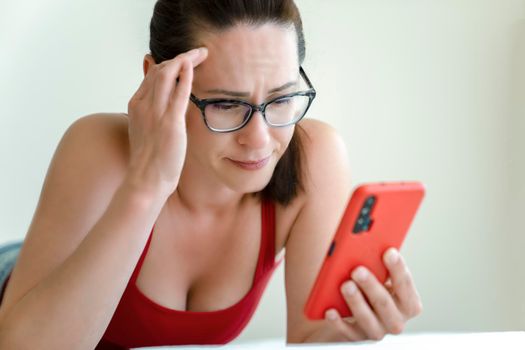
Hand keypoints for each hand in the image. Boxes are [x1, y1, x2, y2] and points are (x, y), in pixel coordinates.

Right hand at [125, 47, 207, 196]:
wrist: (146, 180)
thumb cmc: (150, 160)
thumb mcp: (147, 131)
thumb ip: (153, 115)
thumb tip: (166, 106)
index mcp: (136, 105)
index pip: (152, 74)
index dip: (169, 63)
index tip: (184, 61)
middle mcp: (143, 105)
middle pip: (160, 69)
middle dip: (180, 56)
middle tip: (198, 52)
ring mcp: (155, 113)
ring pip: (167, 73)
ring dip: (185, 59)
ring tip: (201, 54)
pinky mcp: (170, 123)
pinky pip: (178, 92)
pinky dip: (185, 75)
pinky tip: (194, 65)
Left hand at [304, 248, 421, 341]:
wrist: (351, 318)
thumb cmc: (369, 290)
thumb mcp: (378, 277)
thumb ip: (378, 265)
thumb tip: (368, 243)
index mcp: (408, 302)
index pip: (405, 284)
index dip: (397, 268)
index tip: (389, 252)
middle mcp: (396, 320)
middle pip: (385, 303)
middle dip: (371, 285)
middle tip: (358, 270)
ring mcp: (377, 331)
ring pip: (368, 319)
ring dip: (356, 301)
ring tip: (345, 285)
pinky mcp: (356, 338)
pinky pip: (347, 332)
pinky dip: (339, 322)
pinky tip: (330, 311)